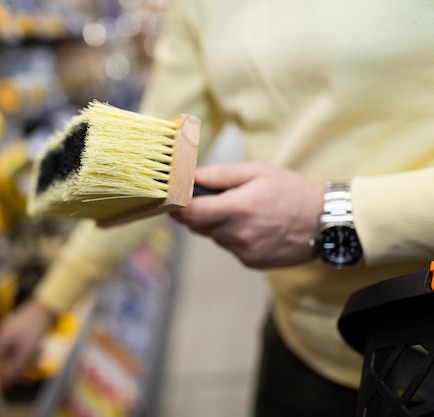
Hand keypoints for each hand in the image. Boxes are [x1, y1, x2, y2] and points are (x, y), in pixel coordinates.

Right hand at [0, 298, 56, 387]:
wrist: (49, 305)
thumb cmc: (36, 326)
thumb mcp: (26, 352)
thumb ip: (16, 368)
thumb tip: (5, 384)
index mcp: (1, 340)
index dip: (2, 377)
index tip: (10, 387)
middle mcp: (4, 335)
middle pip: (7, 359)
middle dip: (19, 369)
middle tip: (30, 376)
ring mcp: (13, 331)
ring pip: (17, 353)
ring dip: (28, 360)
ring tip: (40, 359)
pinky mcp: (23, 328)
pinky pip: (24, 345)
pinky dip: (31, 351)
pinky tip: (41, 350)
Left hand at [170, 162, 324, 268]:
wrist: (324, 222)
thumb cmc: (291, 191)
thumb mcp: (257, 172)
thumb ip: (220, 175)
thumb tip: (190, 176)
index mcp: (238, 208)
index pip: (190, 214)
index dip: (177, 206)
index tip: (174, 198)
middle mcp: (238, 234)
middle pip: (197, 226)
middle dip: (198, 213)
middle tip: (215, 199)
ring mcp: (244, 251)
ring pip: (214, 237)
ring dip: (219, 224)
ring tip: (245, 211)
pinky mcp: (251, 261)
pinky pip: (230, 247)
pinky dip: (234, 236)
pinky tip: (254, 226)